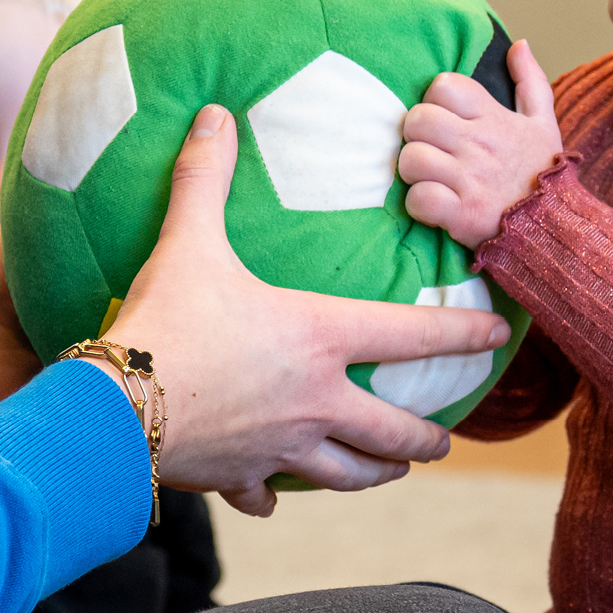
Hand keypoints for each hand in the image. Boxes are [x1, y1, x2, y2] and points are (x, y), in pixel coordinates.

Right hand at [96, 105, 511, 511]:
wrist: (115, 410)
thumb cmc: (165, 322)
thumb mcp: (187, 242)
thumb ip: (206, 177)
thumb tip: (214, 114)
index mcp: (317, 340)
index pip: (410, 335)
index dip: (461, 332)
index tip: (497, 335)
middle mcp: (315, 402)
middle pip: (392, 431)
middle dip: (426, 439)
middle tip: (444, 442)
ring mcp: (282, 447)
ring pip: (349, 474)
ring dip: (376, 473)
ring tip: (391, 470)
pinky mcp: (241, 478)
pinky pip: (267, 494)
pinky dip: (272, 496)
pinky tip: (271, 498)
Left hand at [396, 39, 558, 247]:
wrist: (556, 228)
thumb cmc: (543, 173)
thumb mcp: (544, 122)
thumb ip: (530, 80)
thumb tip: (519, 45)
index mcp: (495, 118)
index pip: (443, 86)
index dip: (435, 100)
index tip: (445, 119)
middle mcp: (480, 145)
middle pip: (418, 119)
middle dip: (416, 135)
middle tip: (430, 149)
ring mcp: (470, 180)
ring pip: (412, 158)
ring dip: (413, 171)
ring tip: (429, 178)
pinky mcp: (462, 214)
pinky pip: (419, 199)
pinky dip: (418, 204)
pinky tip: (432, 204)